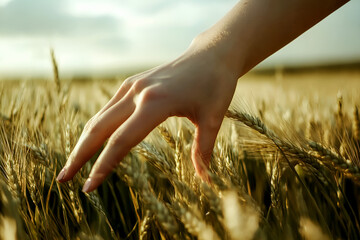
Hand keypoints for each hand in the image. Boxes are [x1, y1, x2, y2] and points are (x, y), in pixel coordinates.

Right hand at [56, 35, 238, 191]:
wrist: (211, 54)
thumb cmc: (215, 84)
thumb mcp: (213, 118)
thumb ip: (204, 150)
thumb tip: (206, 182)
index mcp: (156, 102)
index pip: (121, 141)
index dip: (103, 166)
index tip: (89, 188)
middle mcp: (137, 92)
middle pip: (98, 128)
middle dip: (79, 155)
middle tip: (62, 179)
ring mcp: (132, 85)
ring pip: (99, 117)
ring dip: (83, 141)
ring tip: (72, 164)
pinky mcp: (132, 82)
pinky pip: (108, 107)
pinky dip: (96, 127)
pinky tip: (93, 140)